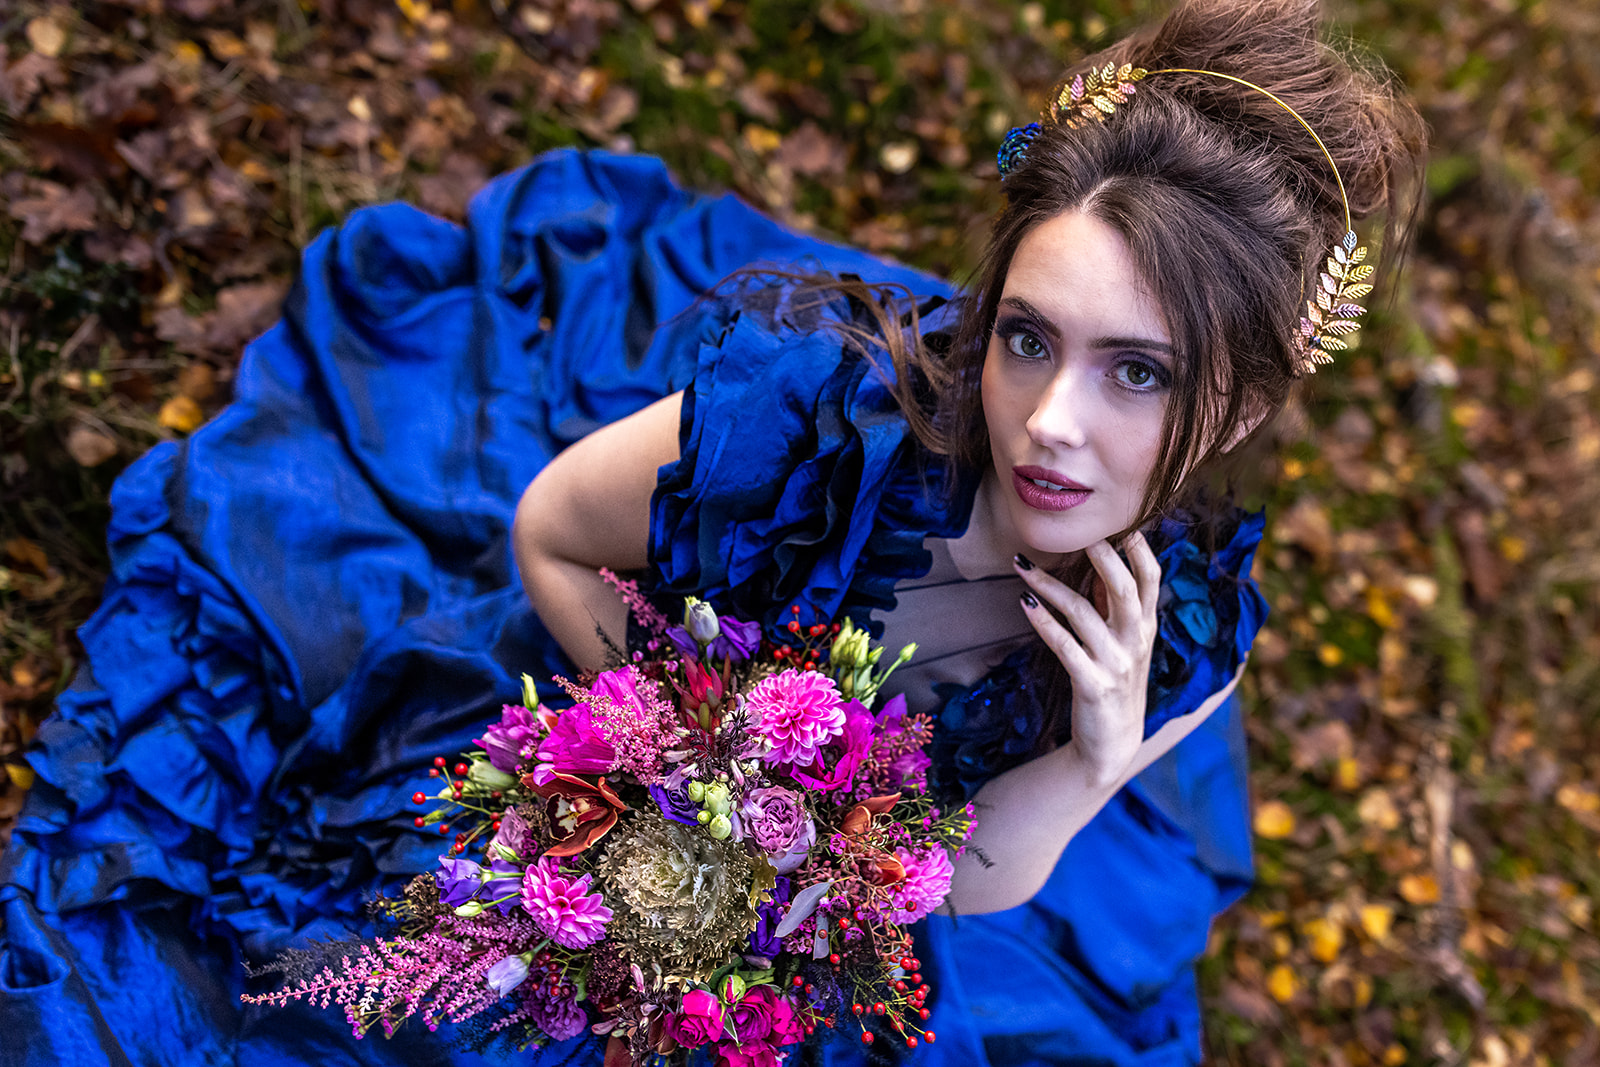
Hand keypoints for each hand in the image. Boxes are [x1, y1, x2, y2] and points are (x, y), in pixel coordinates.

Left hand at [1014, 533, 1161, 788]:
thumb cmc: (1116, 683)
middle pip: (1122, 588)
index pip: (1151, 580)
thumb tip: (1100, 562)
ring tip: (1021, 565)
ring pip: (1082, 612)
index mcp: (1146, 627)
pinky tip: (1024, 603)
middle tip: (1075, 532)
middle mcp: (1135, 642)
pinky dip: (1042, 621)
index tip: (1122, 524)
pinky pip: (1063, 646)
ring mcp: (1115, 663)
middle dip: (1101, 556)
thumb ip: (1114, 605)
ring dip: (1048, 585)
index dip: (1140, 551)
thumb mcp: (1125, 643)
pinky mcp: (1091, 684)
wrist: (1113, 743)